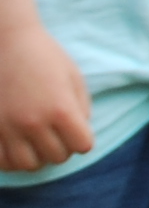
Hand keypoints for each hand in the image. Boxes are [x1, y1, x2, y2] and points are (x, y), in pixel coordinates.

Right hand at [0, 19, 92, 171]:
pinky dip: (11, 159)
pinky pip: (2, 162)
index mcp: (60, 109)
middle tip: (57, 131)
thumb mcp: (73, 78)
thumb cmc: (45, 57)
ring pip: (28, 165)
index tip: (76, 126)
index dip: (82, 138)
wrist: (6, 42)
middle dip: (62, 146)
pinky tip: (16, 144)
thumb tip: (79, 136)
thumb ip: (81, 109)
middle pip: (57, 157)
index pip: (82, 146)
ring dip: (37, 156)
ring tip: (38, 140)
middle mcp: (33, 123)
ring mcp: (7, 128)